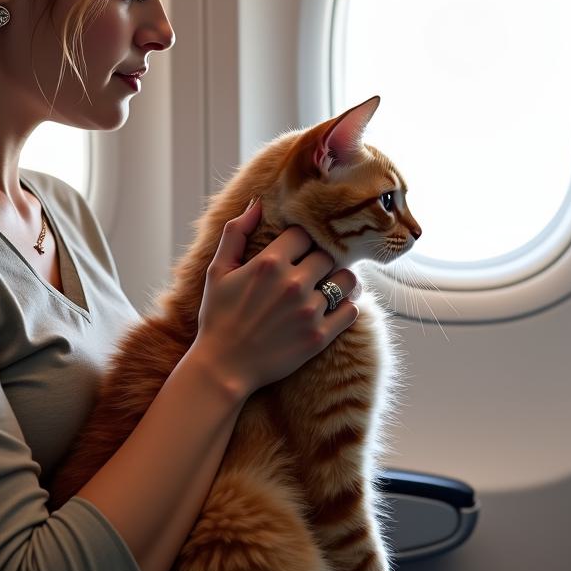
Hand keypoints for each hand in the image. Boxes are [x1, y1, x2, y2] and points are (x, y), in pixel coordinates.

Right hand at [191, 198, 360, 398]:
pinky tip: (334, 306)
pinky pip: (352, 310)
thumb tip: (256, 204)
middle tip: (313, 267)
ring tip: (329, 284)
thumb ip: (235, 232)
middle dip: (320, 258)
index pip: (303, 234)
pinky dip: (348, 305)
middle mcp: (293, 283)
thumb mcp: (218, 269)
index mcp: (269, 263)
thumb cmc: (218, 315)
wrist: (225, 365)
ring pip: (346, 281)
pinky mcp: (320, 336)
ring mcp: (309, 311)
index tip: (296, 249)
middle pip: (327, 255)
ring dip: (340, 279)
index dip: (300, 239)